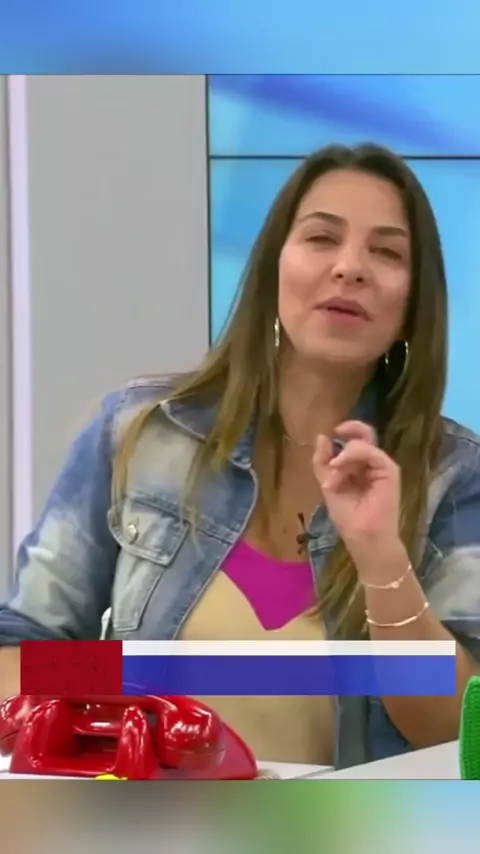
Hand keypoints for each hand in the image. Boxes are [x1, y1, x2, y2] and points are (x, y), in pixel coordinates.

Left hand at [312, 421, 401, 562]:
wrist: (363, 537)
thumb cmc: (348, 517)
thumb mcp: (329, 485)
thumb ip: (323, 462)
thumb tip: (321, 436)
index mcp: (360, 467)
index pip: (355, 442)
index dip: (345, 433)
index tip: (330, 433)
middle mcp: (373, 464)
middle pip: (366, 435)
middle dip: (351, 428)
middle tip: (337, 431)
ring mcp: (382, 467)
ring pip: (364, 443)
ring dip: (344, 456)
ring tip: (335, 473)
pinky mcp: (390, 471)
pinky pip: (371, 453)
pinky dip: (352, 456)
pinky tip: (340, 468)